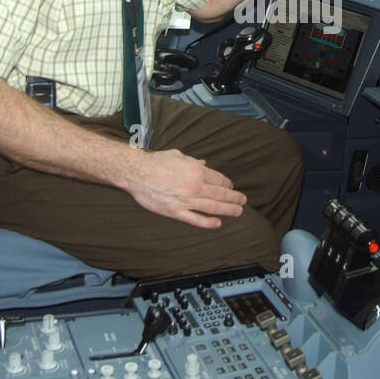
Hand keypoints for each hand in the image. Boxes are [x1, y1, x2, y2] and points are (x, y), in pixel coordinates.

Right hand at [125, 149, 246, 228]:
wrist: (136, 172)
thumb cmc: (156, 161)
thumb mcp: (178, 155)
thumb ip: (193, 161)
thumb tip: (204, 164)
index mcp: (196, 170)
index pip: (219, 180)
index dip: (228, 185)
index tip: (231, 188)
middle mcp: (194, 185)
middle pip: (220, 194)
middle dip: (234, 198)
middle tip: (243, 201)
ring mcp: (185, 200)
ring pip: (213, 207)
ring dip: (228, 210)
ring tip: (238, 212)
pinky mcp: (175, 211)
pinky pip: (196, 219)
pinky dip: (208, 222)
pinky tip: (217, 223)